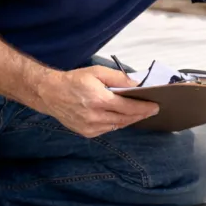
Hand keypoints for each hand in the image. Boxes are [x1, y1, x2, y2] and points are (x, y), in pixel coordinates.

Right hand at [36, 66, 158, 137]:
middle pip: (126, 118)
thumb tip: (136, 84)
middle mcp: (95, 116)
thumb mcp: (97, 72)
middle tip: (151, 110)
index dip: (144, 108)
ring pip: (118, 125)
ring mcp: (90, 126)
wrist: (50, 93)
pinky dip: (116, 123)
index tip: (155, 106)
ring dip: (130, 119)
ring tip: (140, 113)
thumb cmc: (74, 80)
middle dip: (140, 114)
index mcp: (99, 99)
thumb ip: (118, 78)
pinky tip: (121, 117)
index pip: (128, 107)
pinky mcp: (86, 132)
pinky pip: (108, 129)